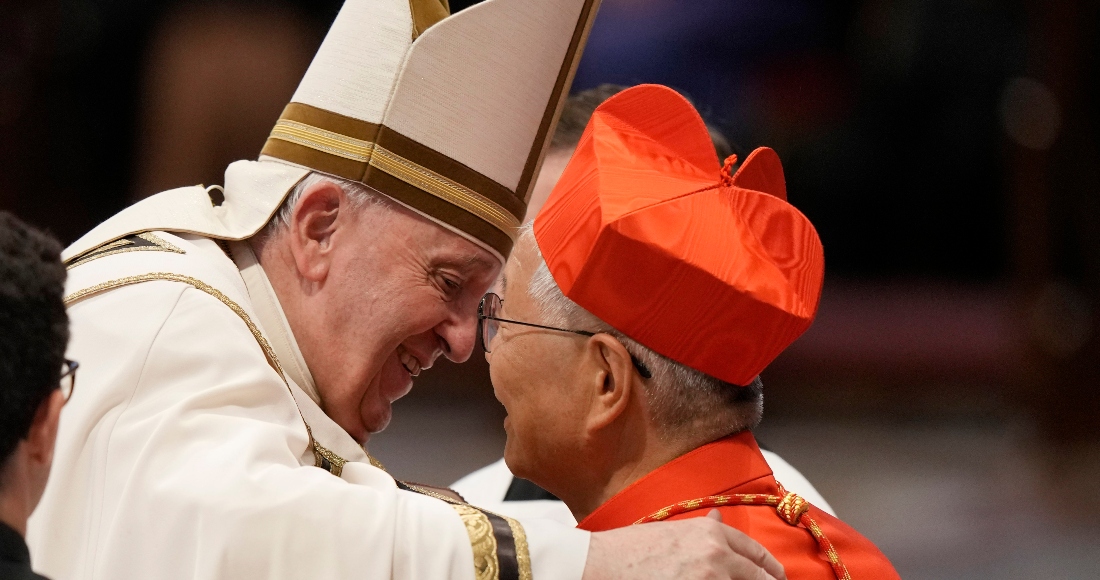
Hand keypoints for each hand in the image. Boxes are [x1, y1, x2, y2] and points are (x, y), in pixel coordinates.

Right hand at [582, 510, 785, 579]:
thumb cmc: (627, 550)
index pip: (757, 555)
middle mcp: (717, 558)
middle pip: (761, 579)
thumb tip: (719, 521)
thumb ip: (703, 530)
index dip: (770, 570)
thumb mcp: (670, 531)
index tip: (776, 577)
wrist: (599, 566)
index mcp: (711, 536)